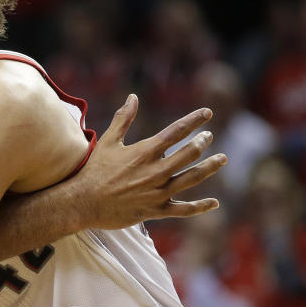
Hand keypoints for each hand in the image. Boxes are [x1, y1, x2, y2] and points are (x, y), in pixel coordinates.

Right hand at [72, 94, 225, 228]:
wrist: (83, 202)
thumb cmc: (94, 170)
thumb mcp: (108, 141)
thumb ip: (123, 119)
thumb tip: (133, 96)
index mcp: (145, 152)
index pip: (176, 131)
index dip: (194, 120)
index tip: (207, 113)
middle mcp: (156, 171)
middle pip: (189, 154)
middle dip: (202, 142)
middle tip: (209, 136)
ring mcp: (158, 192)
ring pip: (192, 178)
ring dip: (209, 167)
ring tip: (222, 159)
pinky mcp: (156, 210)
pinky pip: (184, 209)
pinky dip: (200, 207)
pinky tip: (214, 203)